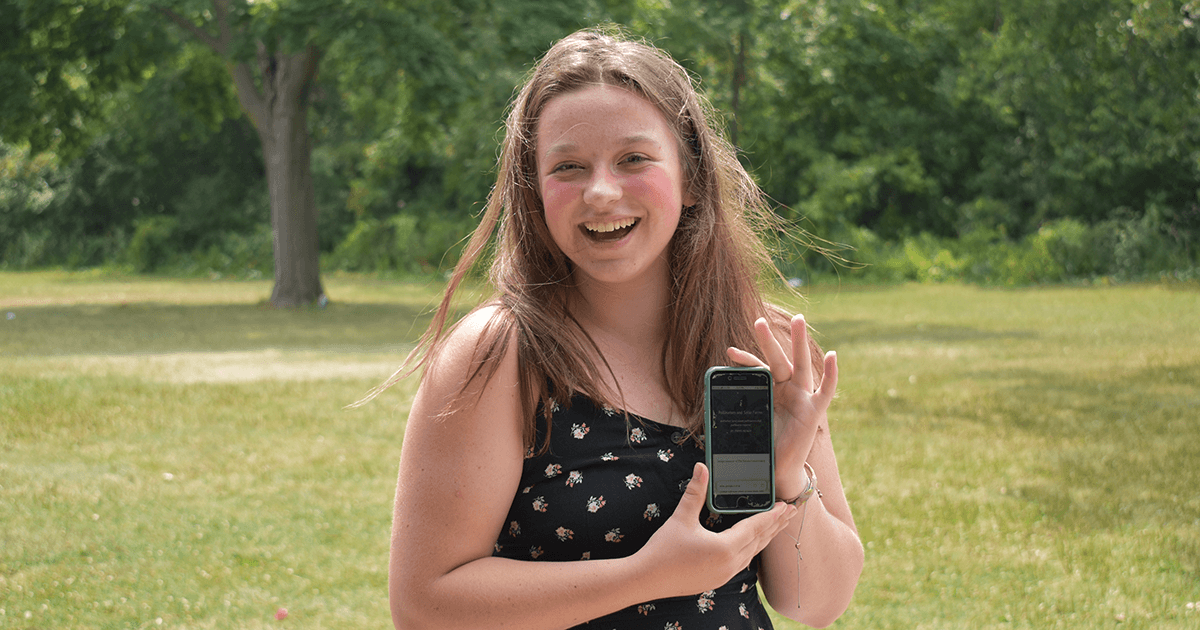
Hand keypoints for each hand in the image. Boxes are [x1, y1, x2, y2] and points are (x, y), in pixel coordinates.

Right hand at [634, 462, 795, 597]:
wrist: (647, 579)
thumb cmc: (664, 550)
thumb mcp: (681, 518)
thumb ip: (695, 492)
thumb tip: (702, 467)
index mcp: (725, 548)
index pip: (755, 527)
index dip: (771, 515)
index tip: (785, 506)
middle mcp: (730, 563)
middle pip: (759, 541)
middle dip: (775, 526)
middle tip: (791, 512)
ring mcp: (725, 574)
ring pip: (753, 553)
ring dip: (765, 538)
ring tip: (775, 526)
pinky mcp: (717, 579)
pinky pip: (743, 562)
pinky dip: (752, 549)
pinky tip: (751, 545)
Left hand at [726, 314, 837, 495]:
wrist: (779, 468)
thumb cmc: (763, 444)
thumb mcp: (748, 422)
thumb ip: (737, 411)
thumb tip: (710, 408)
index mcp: (770, 390)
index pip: (758, 369)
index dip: (745, 360)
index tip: (729, 353)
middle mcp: (787, 389)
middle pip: (778, 359)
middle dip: (768, 340)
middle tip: (759, 320)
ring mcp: (802, 397)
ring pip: (801, 365)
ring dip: (799, 342)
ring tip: (798, 319)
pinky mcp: (814, 411)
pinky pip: (826, 391)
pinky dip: (831, 374)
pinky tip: (833, 356)